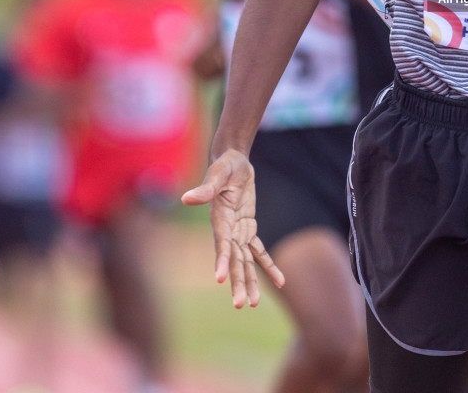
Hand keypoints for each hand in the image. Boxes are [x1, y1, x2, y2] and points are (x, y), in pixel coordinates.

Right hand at [181, 149, 284, 306]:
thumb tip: (186, 198)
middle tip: (241, 305)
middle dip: (238, 283)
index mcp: (219, 220)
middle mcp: (227, 231)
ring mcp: (238, 232)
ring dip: (250, 281)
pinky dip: (269, 265)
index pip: (221, 244)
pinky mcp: (249, 230)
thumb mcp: (218, 173)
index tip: (221, 280)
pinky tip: (281, 281)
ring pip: (245, 262)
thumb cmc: (225, 166)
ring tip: (252, 303)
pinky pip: (260, 251)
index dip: (222, 260)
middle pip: (234, 261)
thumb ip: (206, 188)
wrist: (233, 161)